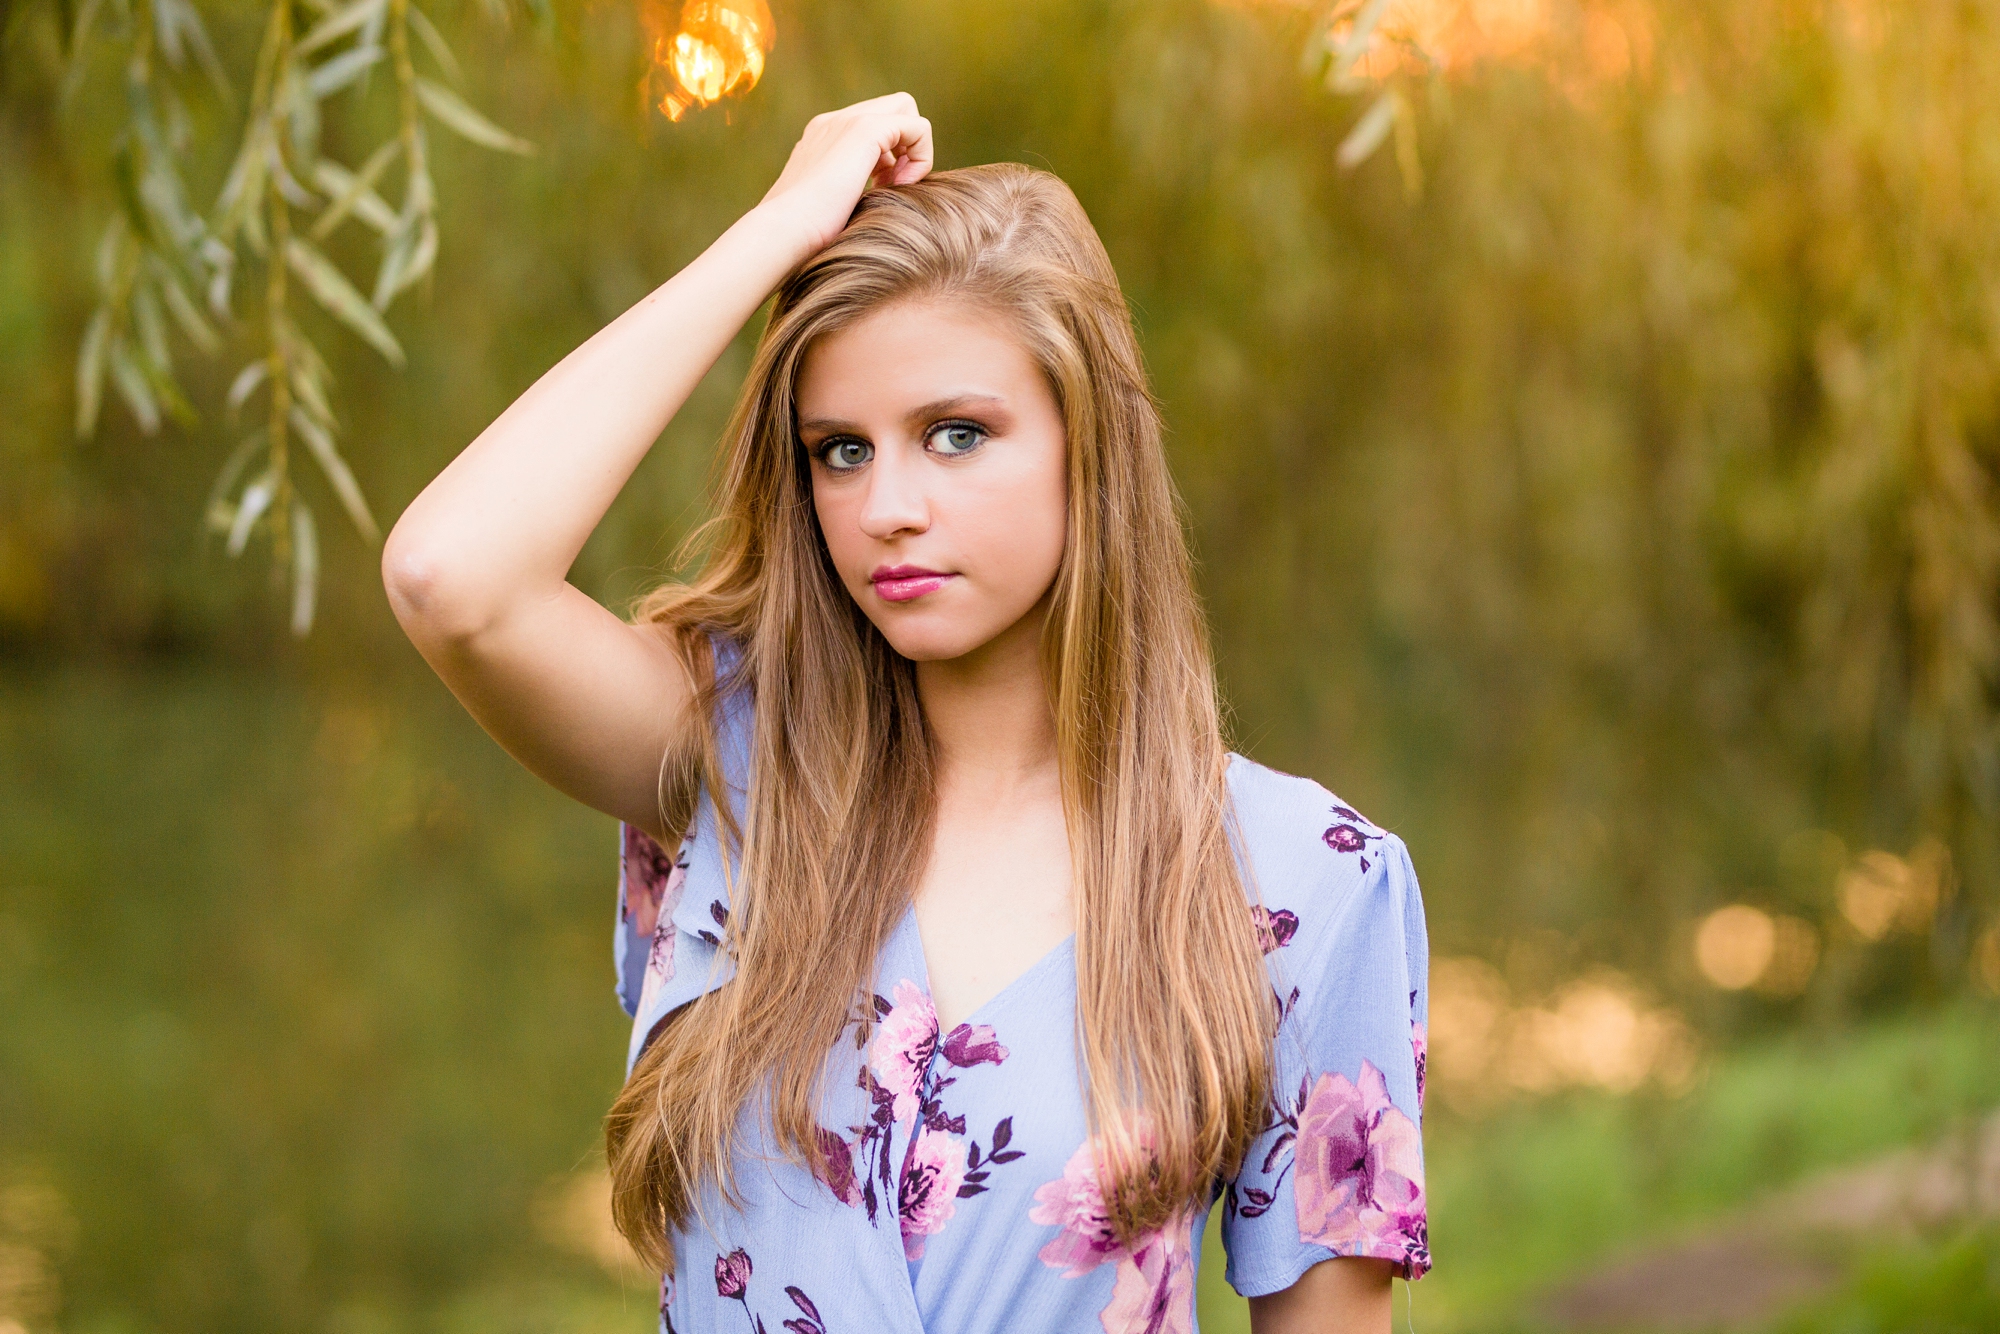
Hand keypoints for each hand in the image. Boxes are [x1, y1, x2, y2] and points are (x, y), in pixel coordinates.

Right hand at [757, 93, 934, 256]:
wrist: (783, 232)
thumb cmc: (802, 236)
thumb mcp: (828, 206)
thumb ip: (848, 192)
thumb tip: (877, 199)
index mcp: (823, 136)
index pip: (874, 124)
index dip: (891, 155)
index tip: (882, 189)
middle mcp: (834, 121)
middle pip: (895, 107)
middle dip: (906, 144)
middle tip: (895, 184)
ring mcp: (847, 120)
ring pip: (906, 110)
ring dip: (914, 150)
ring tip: (898, 186)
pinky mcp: (864, 130)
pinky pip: (917, 126)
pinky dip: (921, 157)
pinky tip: (902, 186)